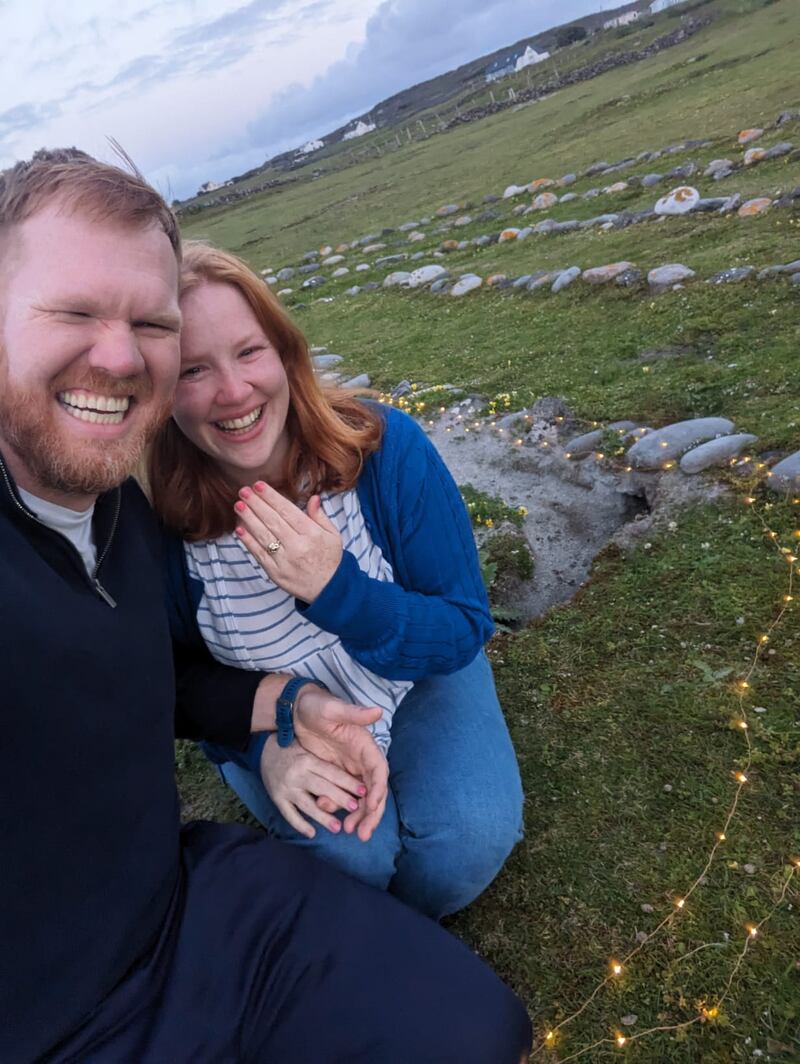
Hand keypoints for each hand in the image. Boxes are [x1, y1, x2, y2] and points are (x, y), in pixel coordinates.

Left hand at [233, 482, 342, 602]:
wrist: (329, 590)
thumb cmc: (330, 559)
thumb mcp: (333, 535)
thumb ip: (320, 516)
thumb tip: (313, 498)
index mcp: (312, 534)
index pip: (288, 511)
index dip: (272, 497)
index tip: (259, 485)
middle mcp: (297, 546)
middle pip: (273, 521)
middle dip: (256, 504)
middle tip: (243, 491)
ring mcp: (285, 561)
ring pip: (263, 536)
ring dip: (249, 519)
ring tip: (238, 505)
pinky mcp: (275, 573)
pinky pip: (259, 554)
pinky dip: (248, 541)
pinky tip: (240, 529)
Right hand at [259, 738, 365, 838]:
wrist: (263, 749)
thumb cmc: (294, 748)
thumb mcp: (310, 748)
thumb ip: (326, 761)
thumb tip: (354, 772)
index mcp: (308, 760)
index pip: (331, 772)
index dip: (348, 782)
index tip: (364, 791)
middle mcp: (297, 774)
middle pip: (321, 788)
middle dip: (340, 799)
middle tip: (356, 808)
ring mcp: (286, 788)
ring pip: (306, 805)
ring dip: (322, 817)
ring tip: (337, 827)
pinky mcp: (276, 798)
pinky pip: (289, 814)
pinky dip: (300, 825)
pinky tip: (312, 834)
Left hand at [293, 684, 388, 841]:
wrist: (296, 712)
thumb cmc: (315, 706)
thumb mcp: (331, 709)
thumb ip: (353, 713)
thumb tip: (377, 711)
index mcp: (365, 746)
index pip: (379, 771)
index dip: (378, 790)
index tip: (371, 806)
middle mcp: (362, 761)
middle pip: (374, 791)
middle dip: (371, 813)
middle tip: (362, 833)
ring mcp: (350, 770)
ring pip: (361, 798)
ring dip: (358, 816)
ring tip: (347, 830)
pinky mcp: (336, 776)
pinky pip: (343, 797)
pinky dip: (340, 808)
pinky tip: (328, 816)